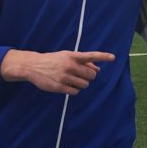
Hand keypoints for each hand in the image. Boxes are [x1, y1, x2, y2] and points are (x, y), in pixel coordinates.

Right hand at [0, 49, 115, 94]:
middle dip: (89, 77)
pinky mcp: (59, 86)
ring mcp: (64, 76)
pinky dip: (75, 90)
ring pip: (85, 85)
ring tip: (73, 80)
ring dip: (82, 84)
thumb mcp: (67, 56)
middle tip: (82, 76)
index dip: (103, 56)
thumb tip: (98, 69)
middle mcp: (69, 65)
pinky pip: (76, 92)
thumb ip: (83, 61)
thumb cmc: (54, 60)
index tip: (113, 57)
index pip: (91, 56)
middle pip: (91, 75)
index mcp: (72, 56)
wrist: (33, 66)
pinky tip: (68, 86)